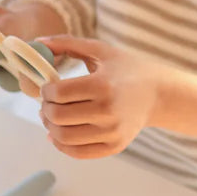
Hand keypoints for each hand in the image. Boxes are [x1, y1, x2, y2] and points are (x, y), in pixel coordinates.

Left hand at [37, 36, 161, 158]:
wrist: (160, 94)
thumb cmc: (128, 70)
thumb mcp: (102, 51)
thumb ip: (67, 43)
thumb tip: (37, 42)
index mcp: (103, 85)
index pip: (57, 93)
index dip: (45, 90)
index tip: (48, 87)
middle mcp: (108, 111)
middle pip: (57, 116)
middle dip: (45, 109)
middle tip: (47, 103)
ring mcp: (112, 132)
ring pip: (63, 137)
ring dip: (50, 127)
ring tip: (52, 118)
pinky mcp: (115, 146)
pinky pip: (78, 152)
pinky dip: (62, 145)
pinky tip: (59, 134)